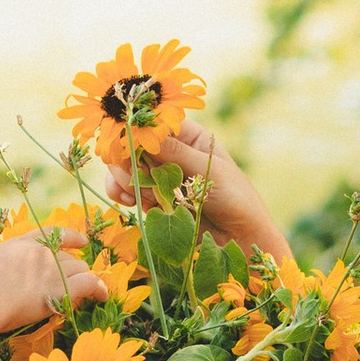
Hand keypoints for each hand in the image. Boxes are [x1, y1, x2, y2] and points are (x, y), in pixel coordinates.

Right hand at [0, 232, 106, 341]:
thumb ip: (3, 267)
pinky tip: (102, 296)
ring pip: (82, 270)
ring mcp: (54, 268)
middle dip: (74, 270)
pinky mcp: (63, 287)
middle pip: (70, 258)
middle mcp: (43, 252)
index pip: (53, 234)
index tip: (81, 241)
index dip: (71, 237)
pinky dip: (100, 290)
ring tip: (87, 293)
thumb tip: (2, 279)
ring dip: (84, 281)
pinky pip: (92, 283)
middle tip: (72, 284)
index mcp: (23, 243)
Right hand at [106, 115, 274, 258]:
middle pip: (132, 143)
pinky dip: (120, 192)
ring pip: (123, 166)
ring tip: (137, 194)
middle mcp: (169, 152)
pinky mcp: (152, 197)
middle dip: (126, 159)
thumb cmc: (235, 198)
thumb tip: (145, 133)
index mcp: (188, 136)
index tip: (132, 147)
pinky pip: (125, 188)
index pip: (154, 124)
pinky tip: (129, 201)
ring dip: (123, 178)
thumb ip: (177, 154)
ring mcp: (158, 175)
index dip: (138, 132)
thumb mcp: (209, 172)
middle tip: (133, 175)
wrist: (239, 236)